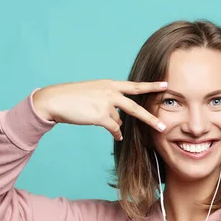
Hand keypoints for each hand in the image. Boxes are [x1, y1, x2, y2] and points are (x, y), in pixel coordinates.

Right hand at [32, 79, 167, 139]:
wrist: (55, 100)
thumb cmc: (73, 98)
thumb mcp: (94, 95)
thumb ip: (109, 104)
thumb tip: (120, 121)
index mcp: (109, 84)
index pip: (134, 85)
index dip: (150, 85)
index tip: (165, 84)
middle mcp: (110, 92)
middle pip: (135, 106)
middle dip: (150, 117)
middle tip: (162, 126)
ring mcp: (106, 103)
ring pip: (121, 120)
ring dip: (118, 125)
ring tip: (117, 126)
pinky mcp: (100, 115)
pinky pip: (114, 128)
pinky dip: (116, 133)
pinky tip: (117, 136)